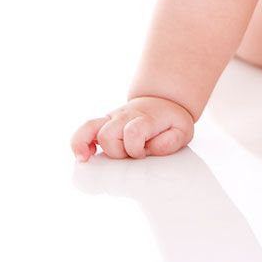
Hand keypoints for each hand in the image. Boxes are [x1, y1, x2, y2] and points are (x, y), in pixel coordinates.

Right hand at [71, 96, 194, 162]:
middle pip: (109, 135)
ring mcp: (112, 118)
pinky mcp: (104, 123)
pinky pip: (84, 129)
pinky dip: (78, 142)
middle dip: (116, 152)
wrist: (163, 102)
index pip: (133, 132)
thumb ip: (171, 141)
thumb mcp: (182, 131)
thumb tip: (151, 149)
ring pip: (90, 127)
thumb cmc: (171, 121)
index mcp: (145, 118)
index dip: (136, 148)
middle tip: (129, 157)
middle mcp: (125, 116)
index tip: (144, 154)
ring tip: (85, 159)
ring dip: (87, 145)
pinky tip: (82, 155)